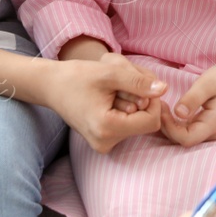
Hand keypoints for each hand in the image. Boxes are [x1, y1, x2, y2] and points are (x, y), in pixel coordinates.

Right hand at [43, 52, 165, 152]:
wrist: (51, 86)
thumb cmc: (77, 77)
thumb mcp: (110, 72)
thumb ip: (139, 81)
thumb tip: (164, 89)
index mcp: (107, 129)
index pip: (151, 121)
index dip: (152, 100)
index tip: (140, 83)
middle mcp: (106, 143)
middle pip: (146, 122)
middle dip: (142, 98)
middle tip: (122, 82)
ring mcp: (104, 144)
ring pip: (138, 122)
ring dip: (134, 102)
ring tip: (113, 89)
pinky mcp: (104, 140)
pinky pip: (128, 125)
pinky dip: (126, 108)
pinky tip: (110, 98)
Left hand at [158, 65, 215, 146]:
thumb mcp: (208, 83)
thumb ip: (193, 98)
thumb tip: (177, 113)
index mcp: (213, 123)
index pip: (186, 138)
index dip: (170, 128)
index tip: (163, 109)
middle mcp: (213, 133)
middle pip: (184, 140)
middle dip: (167, 127)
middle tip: (158, 106)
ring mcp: (211, 132)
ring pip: (185, 137)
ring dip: (170, 126)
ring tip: (162, 107)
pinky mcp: (207, 127)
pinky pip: (189, 131)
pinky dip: (176, 124)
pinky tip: (170, 110)